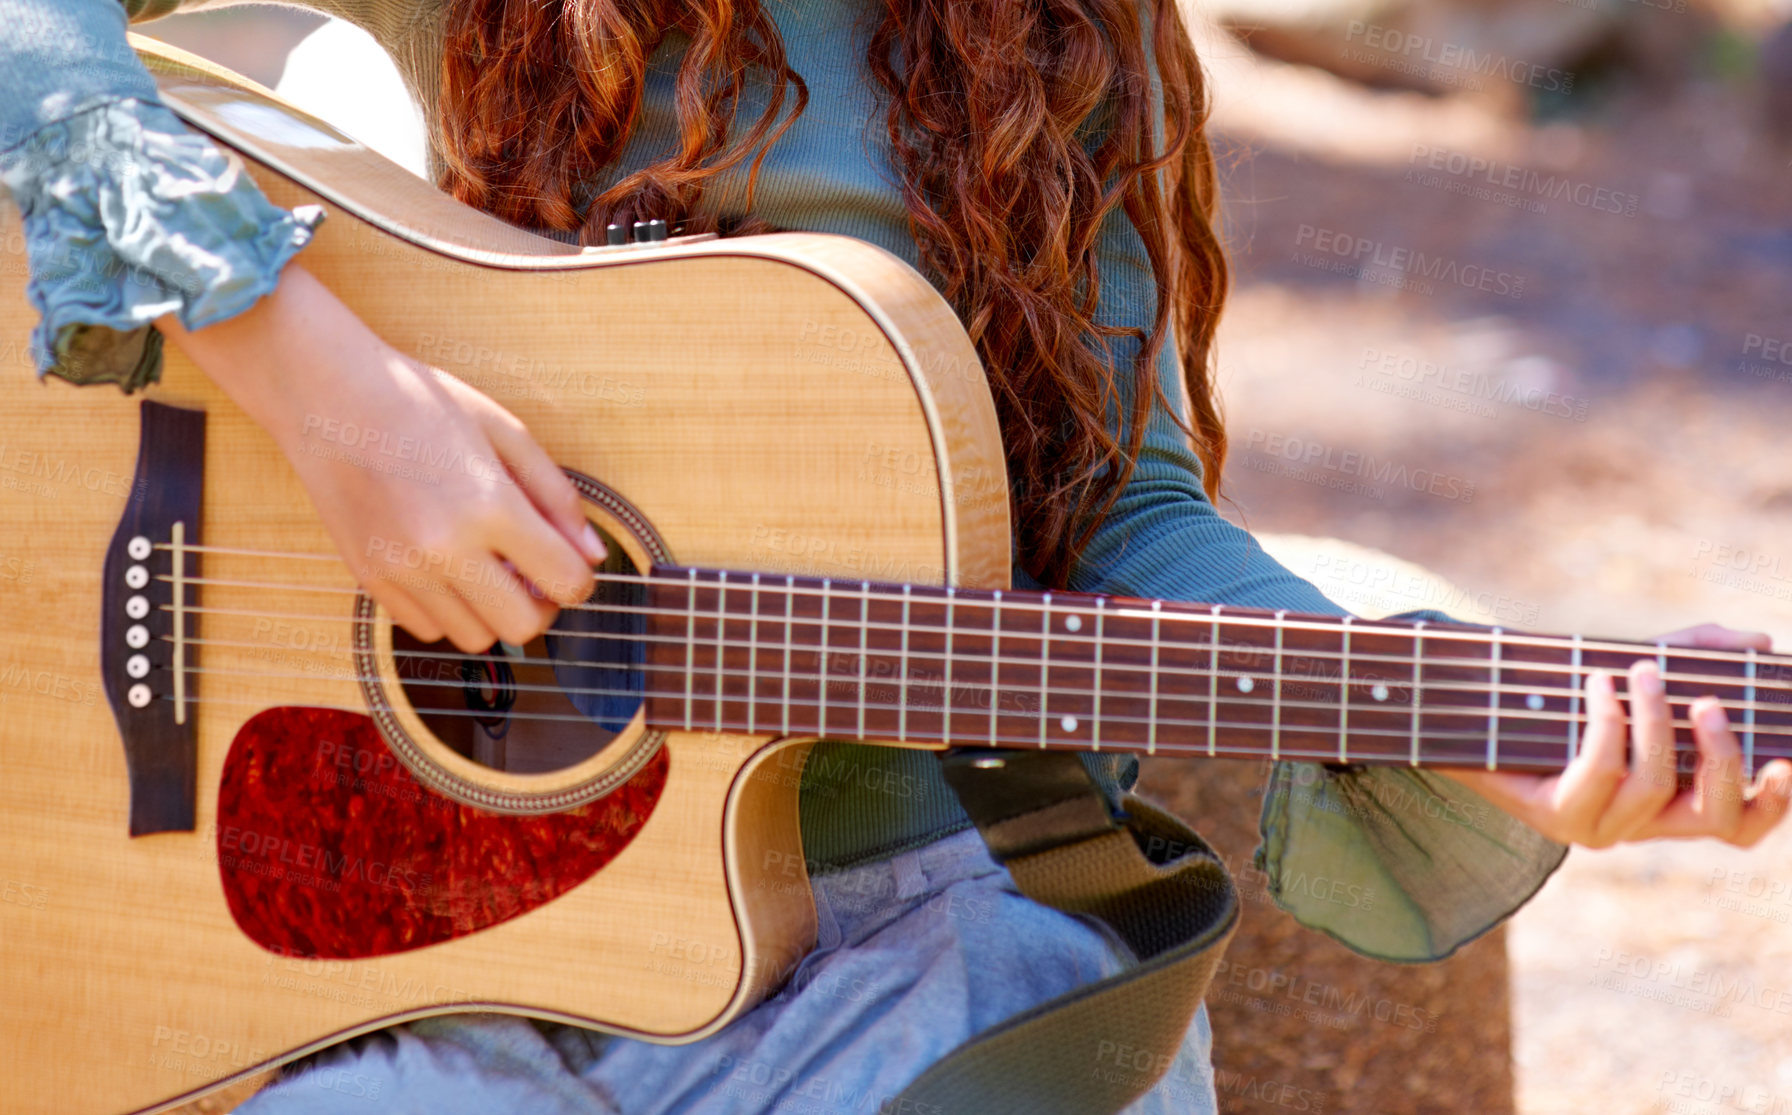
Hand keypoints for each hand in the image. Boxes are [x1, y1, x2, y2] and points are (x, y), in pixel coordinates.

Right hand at [159, 263, 603, 651]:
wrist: (326, 395)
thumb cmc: (421, 403)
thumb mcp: (505, 432)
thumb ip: (558, 497)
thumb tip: (593, 554)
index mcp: (490, 506)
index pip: (566, 582)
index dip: (581, 579)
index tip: (572, 564)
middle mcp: (445, 548)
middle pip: (524, 627)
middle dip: (542, 605)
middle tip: (534, 574)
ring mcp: (402, 569)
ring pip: (475, 638)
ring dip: (493, 612)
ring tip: (487, 568)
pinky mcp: (369, 578)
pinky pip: (427, 629)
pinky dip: (448, 610)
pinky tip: (447, 569)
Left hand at [1440, 623, 1791, 848]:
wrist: (1478, 715)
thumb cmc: (1568, 695)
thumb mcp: (1639, 669)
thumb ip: (1698, 654)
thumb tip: (1760, 642)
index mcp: (1674, 802)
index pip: (1741, 826)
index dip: (1774, 803)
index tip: (1784, 759)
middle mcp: (1644, 825)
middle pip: (1716, 816)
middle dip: (1722, 757)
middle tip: (1707, 702)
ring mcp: (1600, 827)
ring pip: (1656, 784)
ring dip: (1654, 721)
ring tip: (1641, 672)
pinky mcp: (1556, 816)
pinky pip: (1600, 771)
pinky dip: (1607, 721)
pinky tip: (1598, 682)